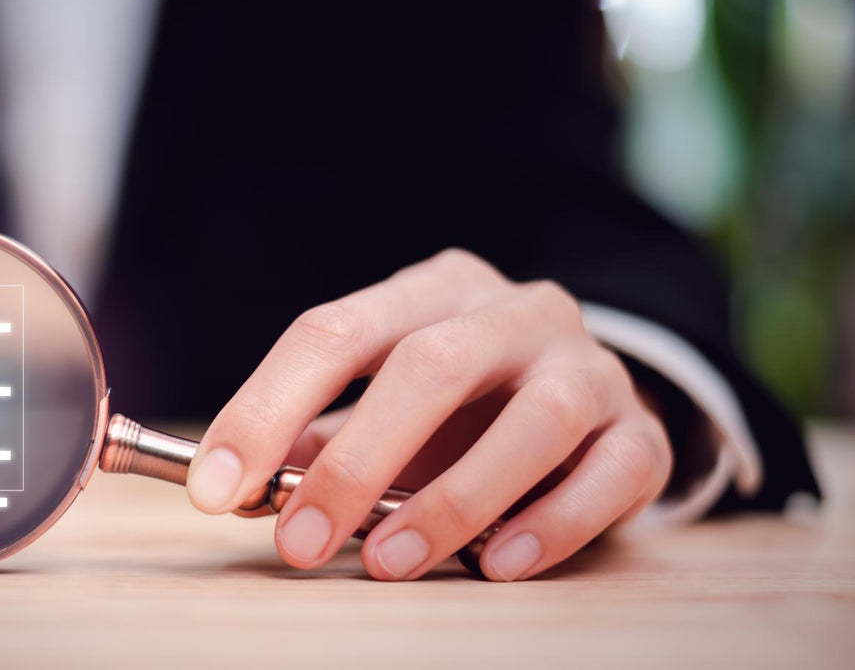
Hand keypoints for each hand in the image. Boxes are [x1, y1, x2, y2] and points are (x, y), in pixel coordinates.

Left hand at [186, 249, 671, 580]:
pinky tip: (500, 564)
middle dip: (356, 461)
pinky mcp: (639, 432)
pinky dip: (554, 524)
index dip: (266, 409)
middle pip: (429, 366)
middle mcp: (514, 311)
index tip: (215, 488)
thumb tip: (237, 488)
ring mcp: (588, 366)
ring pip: (535, 419)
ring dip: (455, 499)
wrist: (589, 399)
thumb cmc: (465, 407)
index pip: (335, 331)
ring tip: (392, 561)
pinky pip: (608, 474)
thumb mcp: (386, 403)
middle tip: (300, 540)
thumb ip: (317, 437)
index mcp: (432, 291)